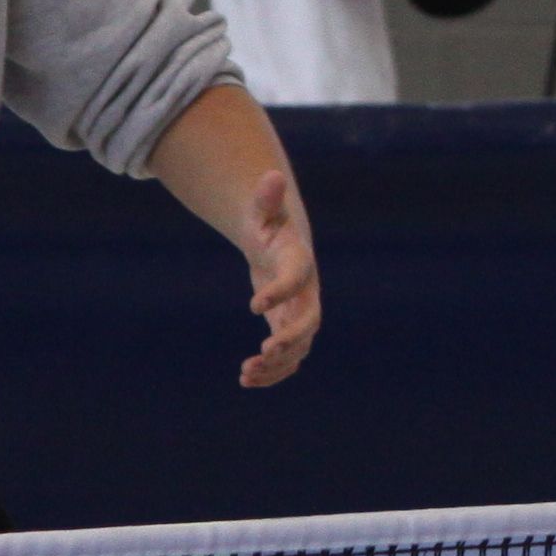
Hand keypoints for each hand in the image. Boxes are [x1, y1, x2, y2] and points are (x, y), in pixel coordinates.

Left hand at [229, 167, 318, 385]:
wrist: (282, 247)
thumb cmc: (270, 227)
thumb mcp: (264, 212)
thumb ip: (266, 199)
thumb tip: (271, 176)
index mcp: (300, 264)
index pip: (297, 278)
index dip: (279, 292)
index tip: (252, 306)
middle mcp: (307, 293)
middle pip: (309, 321)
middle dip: (291, 338)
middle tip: (265, 350)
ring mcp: (301, 314)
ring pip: (299, 347)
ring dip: (277, 363)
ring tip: (246, 372)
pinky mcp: (289, 330)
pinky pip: (288, 358)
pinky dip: (272, 372)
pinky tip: (246, 379)